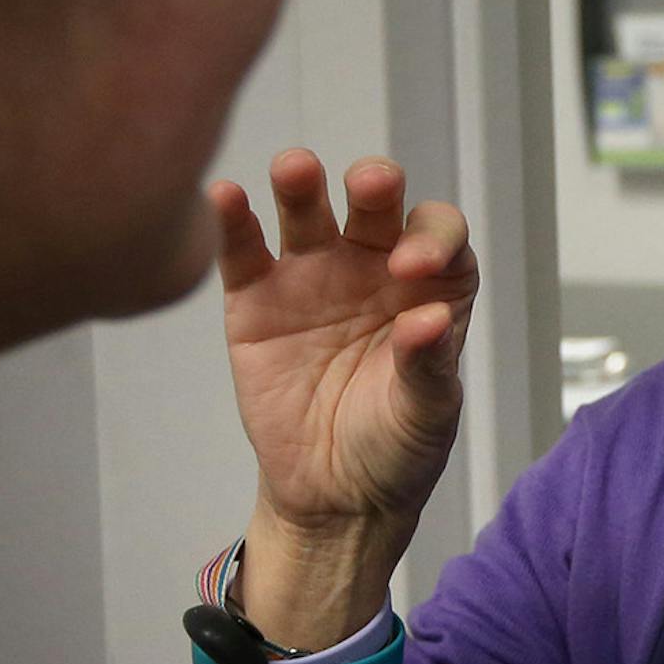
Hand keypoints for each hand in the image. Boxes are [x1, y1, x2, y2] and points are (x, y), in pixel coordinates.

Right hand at [212, 151, 477, 545]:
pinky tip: (224, 197)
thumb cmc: (394, 447)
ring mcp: (312, 276)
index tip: (412, 267)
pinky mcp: (256, 298)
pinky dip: (231, 220)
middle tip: (369, 186)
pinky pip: (243, 249)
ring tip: (295, 169)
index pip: (439, 234)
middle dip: (374, 184)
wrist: (332, 494)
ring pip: (307, 211)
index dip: (432, 237)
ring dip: (301, 183)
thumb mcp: (424, 415)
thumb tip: (428, 320)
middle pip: (375, 204)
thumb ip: (427, 366)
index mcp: (428, 285)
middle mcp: (373, 265)